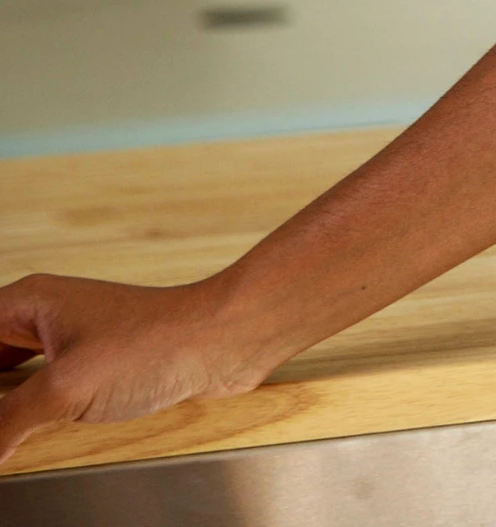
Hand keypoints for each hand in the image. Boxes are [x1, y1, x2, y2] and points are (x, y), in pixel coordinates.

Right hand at [0, 273, 276, 466]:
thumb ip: (4, 423)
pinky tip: (16, 440)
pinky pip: (35, 391)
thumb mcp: (65, 390)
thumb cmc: (157, 344)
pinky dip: (20, 416)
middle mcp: (42, 316)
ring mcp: (68, 341)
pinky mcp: (91, 366)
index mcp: (26, 303)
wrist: (226, 342)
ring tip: (5, 436)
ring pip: (6, 377)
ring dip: (3, 405)